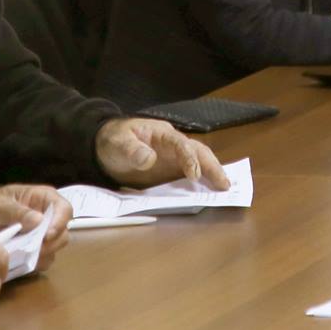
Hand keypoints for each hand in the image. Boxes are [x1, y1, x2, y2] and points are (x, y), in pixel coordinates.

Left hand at [0, 185, 71, 272]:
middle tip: (32, 250)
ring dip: (41, 256)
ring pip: (53, 250)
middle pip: (63, 233)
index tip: (46, 236)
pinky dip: (32, 265)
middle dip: (51, 243)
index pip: (64, 209)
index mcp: (42, 199)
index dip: (60, 222)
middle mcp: (46, 218)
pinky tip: (17, 262)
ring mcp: (39, 237)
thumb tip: (39, 221)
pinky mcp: (30, 253)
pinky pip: (40, 262)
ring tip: (21, 256)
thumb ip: (17, 211)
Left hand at [97, 117, 229, 188]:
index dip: (189, 158)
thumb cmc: (113, 141)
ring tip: (225, 189)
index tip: (194, 174)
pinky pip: (189, 177)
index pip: (181, 143)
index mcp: (162, 134)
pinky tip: (210, 194)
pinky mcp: (171, 173)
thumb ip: (132, 150)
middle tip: (224, 184)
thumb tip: (149, 159)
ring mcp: (174, 159)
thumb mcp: (118, 143)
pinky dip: (202, 184)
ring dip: (212, 174)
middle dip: (212, 166)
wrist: (105, 147)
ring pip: (199, 163)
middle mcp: (173, 145)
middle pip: (198, 152)